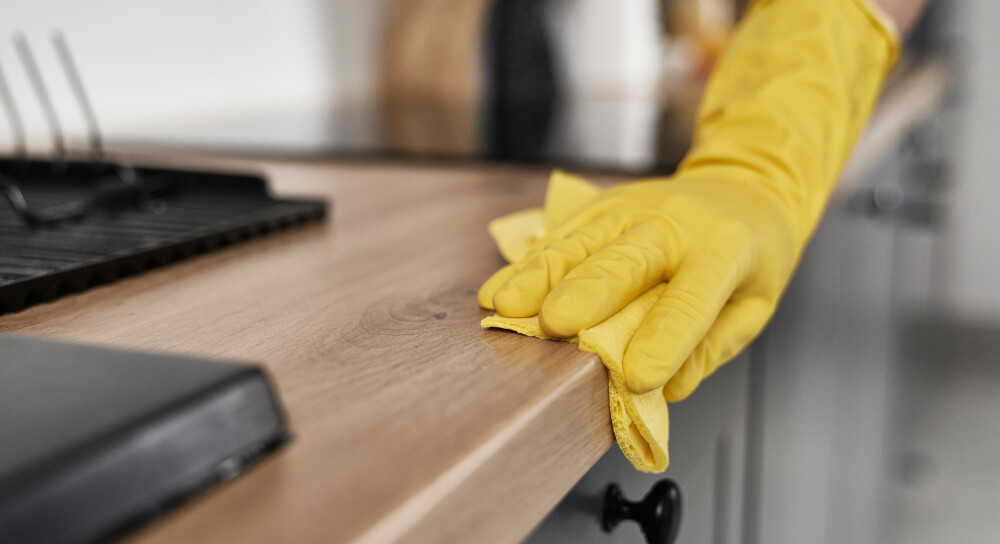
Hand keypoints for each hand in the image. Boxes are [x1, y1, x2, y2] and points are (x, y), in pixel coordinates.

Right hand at [479, 173, 797, 400]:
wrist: (744, 184)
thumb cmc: (750, 256)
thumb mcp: (755, 304)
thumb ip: (712, 347)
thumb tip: (664, 389)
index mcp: (725, 250)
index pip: (692, 298)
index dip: (666, 339)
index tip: (636, 378)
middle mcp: (674, 223)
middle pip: (626, 259)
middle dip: (587, 292)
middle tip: (555, 325)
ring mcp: (632, 208)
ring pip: (580, 242)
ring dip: (539, 275)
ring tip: (505, 306)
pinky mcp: (602, 205)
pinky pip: (560, 234)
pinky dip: (527, 264)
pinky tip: (499, 290)